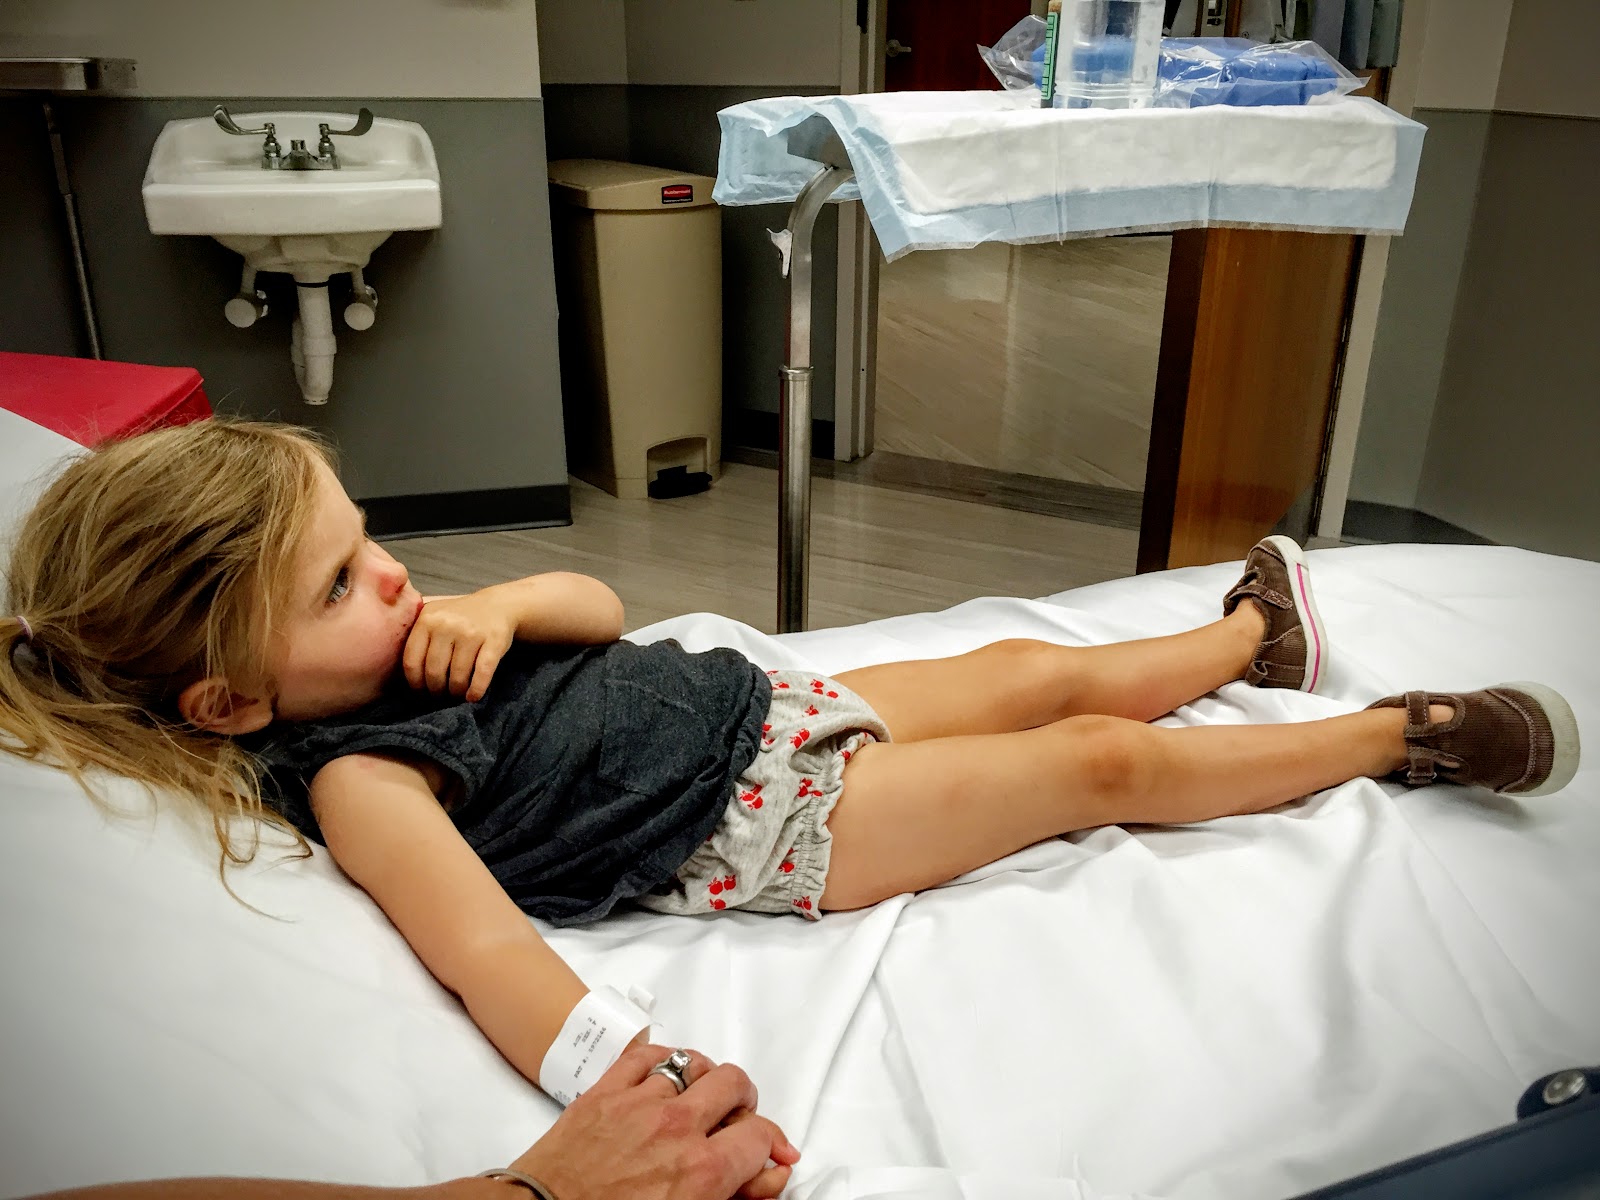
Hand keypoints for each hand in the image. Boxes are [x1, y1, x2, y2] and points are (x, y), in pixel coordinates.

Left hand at [403, 589, 515, 699]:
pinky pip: (482, 672)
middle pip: (434, 672)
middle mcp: (447, 624)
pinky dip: (476, 690)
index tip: (421, 693)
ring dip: (455, 693)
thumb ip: (416, 635)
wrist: (498, 605)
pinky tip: (473, 697)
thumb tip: (394, 672)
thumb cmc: (460, 618)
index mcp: (426, 619)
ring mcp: (471, 632)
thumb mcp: (434, 616)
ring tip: (456, 697)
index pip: (411, 662)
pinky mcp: (494, 641)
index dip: (415, 684)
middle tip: (440, 698)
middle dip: (436, 692)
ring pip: (457, 676)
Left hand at [509, 1042, 800, 1199]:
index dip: (770, 1143)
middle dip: (742, 1102)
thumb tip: (772, 1172)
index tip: (767, 1153)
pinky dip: (662, 1060)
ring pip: (693, 1062)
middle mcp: (678, 1128)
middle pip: (734, 1084)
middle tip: (736, 1120)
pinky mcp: (606, 1091)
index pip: (760, 1133)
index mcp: (703, 1171)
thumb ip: (739, 1195)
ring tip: (700, 1097)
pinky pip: (646, 1055)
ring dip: (704, 1078)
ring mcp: (640, 1103)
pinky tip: (665, 1075)